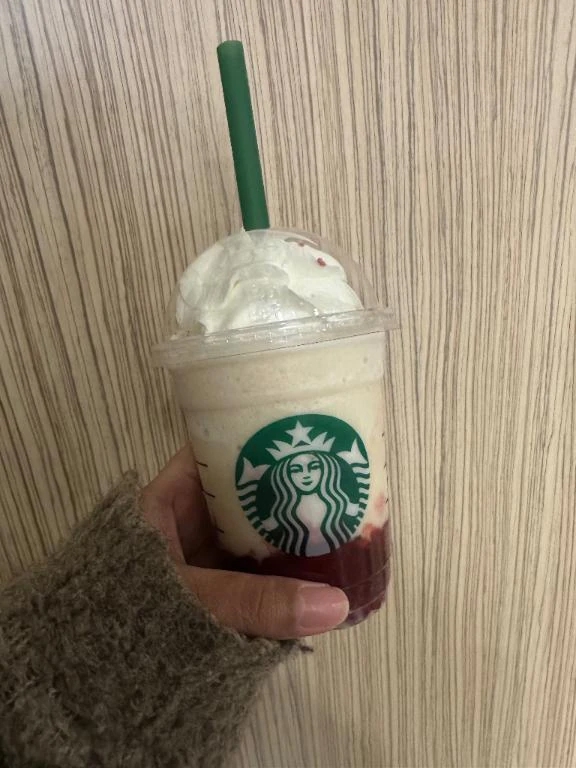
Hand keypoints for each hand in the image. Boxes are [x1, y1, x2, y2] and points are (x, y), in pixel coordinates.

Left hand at [141, 446, 348, 639]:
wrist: (87, 684)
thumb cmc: (125, 620)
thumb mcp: (191, 602)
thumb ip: (256, 603)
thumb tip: (336, 603)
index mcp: (166, 502)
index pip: (214, 453)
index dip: (256, 441)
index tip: (303, 438)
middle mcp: (187, 524)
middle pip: (244, 494)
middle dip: (287, 492)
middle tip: (339, 483)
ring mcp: (203, 559)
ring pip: (253, 536)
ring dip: (291, 536)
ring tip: (344, 524)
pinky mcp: (216, 593)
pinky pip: (255, 574)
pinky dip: (284, 575)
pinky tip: (324, 573)